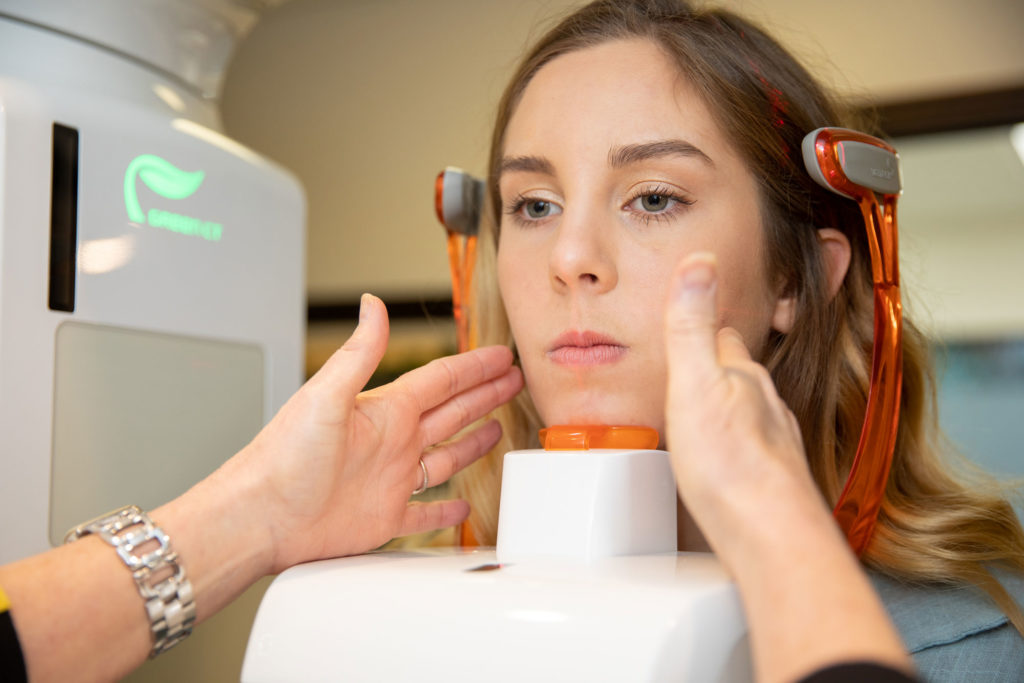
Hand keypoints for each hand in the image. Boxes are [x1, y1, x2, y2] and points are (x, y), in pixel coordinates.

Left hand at [239, 294, 522, 571]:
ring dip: (473, 443)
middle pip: (452, 412)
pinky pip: (426, 514)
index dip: (474, 367)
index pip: (441, 380)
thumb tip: (373, 303)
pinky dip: (447, 513)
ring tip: (498, 427)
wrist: (260, 517)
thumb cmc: (283, 458)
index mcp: (385, 410)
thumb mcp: (326, 396)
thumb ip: (358, 353)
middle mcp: (392, 442)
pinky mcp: (385, 518)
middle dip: (484, 394)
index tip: (501, 354)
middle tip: (513, 379)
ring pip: (445, 458)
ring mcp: (391, 480)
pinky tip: (463, 507)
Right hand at [663, 253, 826, 567]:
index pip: (724, 337)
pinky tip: (725, 460)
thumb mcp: (694, 383)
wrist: (770, 533)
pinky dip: (737, 446)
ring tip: (707, 408)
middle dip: (719, 366)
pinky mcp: (770, 480)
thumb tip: (700, 261)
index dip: (708, 324)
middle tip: (696, 361)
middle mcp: (765, 406)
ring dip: (729, 407)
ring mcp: (773, 443)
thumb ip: (690, 327)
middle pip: (740, 375)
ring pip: (750, 413)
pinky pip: (751, 450)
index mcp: (743, 377)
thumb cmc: (730, 465)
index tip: (698, 310)